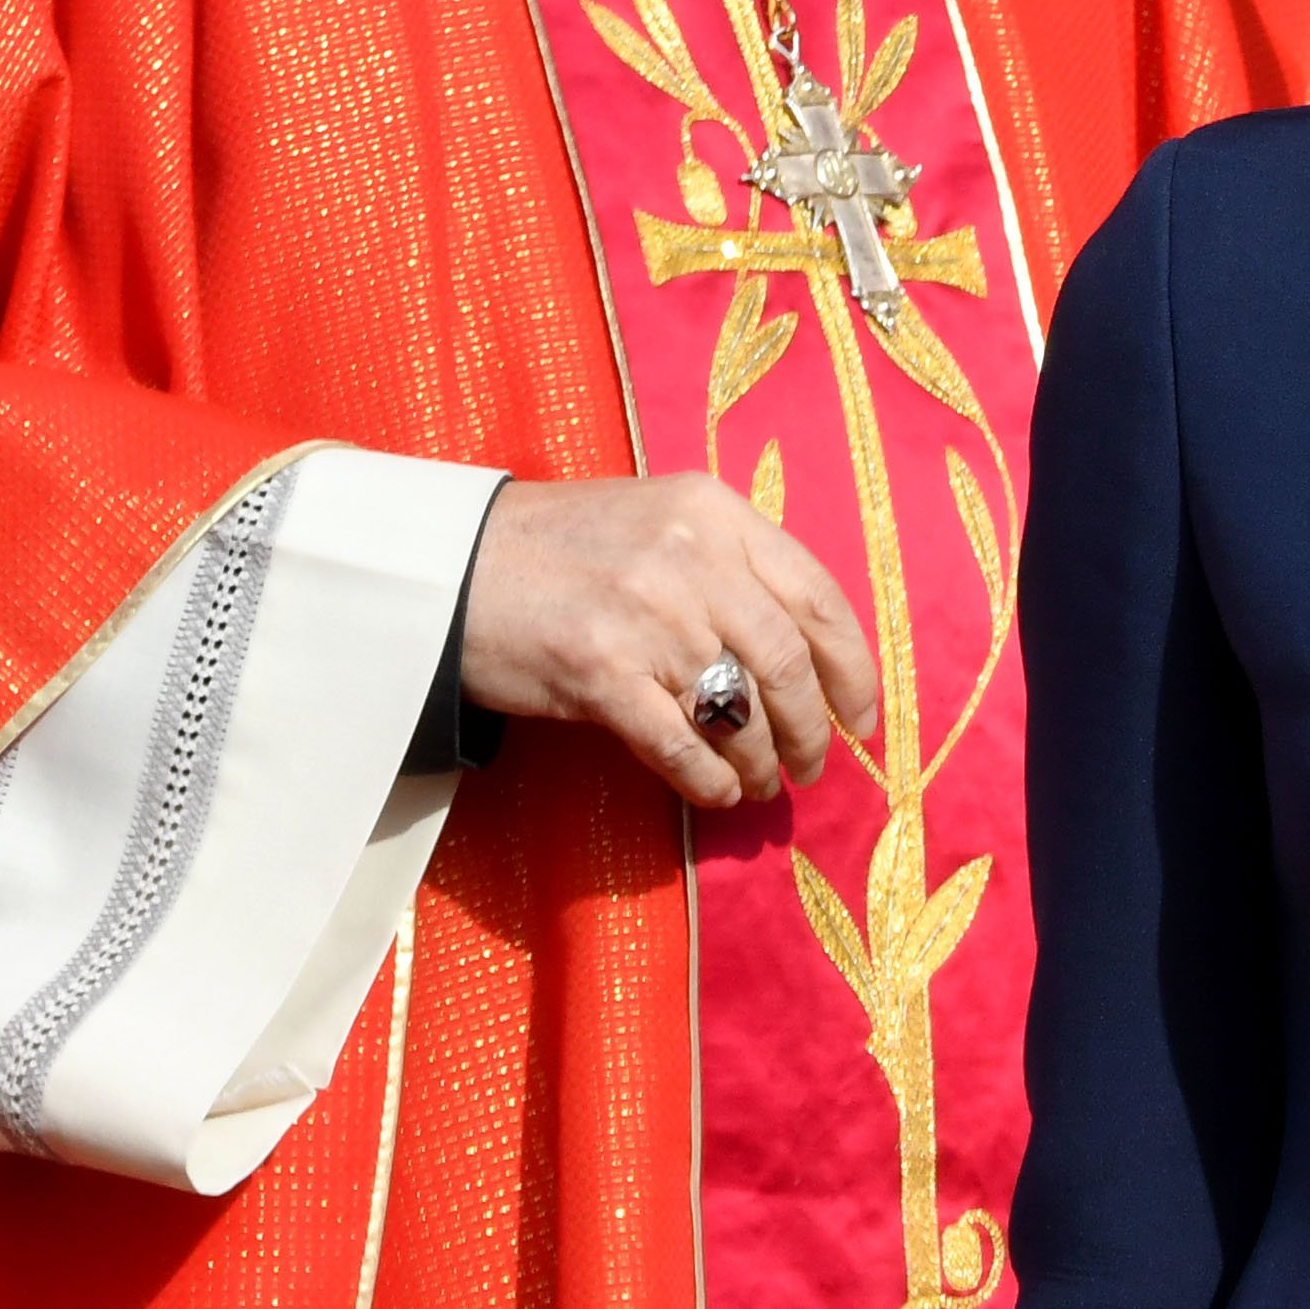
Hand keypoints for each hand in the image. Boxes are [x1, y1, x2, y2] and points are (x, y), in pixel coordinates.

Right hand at [456, 473, 870, 812]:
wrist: (445, 564)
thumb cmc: (559, 549)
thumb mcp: (659, 522)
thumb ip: (731, 568)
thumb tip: (806, 657)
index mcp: (715, 514)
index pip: (819, 598)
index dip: (854, 670)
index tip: (863, 718)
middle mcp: (690, 558)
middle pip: (788, 664)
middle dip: (813, 729)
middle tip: (814, 766)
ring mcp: (646, 616)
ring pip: (739, 710)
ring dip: (760, 762)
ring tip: (761, 784)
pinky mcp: (599, 672)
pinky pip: (682, 746)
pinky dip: (709, 781)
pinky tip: (716, 795)